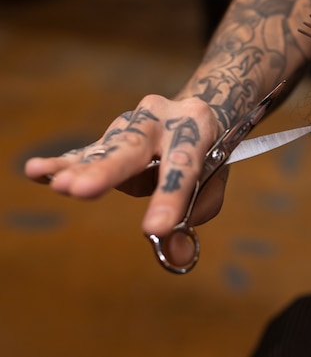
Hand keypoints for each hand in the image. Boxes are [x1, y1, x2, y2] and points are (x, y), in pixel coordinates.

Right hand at [24, 94, 225, 262]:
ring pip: (106, 150)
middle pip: (134, 146)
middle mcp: (160, 117)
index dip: (170, 197)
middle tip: (84, 190)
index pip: (184, 163)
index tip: (157, 230)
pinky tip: (38, 172)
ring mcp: (131, 124)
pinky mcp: (109, 138)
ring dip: (82, 171)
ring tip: (61, 187)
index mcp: (197, 126)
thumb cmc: (205, 158)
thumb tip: (175, 255)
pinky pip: (85, 153)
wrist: (193, 117)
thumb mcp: (212, 184)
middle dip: (109, 170)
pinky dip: (62, 165)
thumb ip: (194, 216)